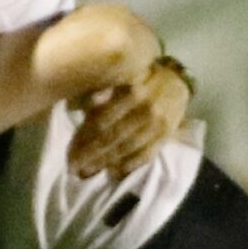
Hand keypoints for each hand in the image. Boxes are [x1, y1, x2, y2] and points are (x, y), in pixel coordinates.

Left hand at [68, 59, 191, 178]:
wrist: (177, 80)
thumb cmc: (141, 77)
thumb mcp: (122, 76)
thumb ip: (103, 91)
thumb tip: (82, 108)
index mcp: (131, 92)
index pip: (102, 120)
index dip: (84, 138)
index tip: (69, 151)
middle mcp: (145, 110)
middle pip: (112, 137)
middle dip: (91, 155)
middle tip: (73, 168)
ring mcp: (157, 126)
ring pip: (127, 148)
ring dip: (106, 162)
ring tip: (88, 172)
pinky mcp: (165, 136)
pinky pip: (146, 155)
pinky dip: (129, 165)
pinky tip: (113, 173)